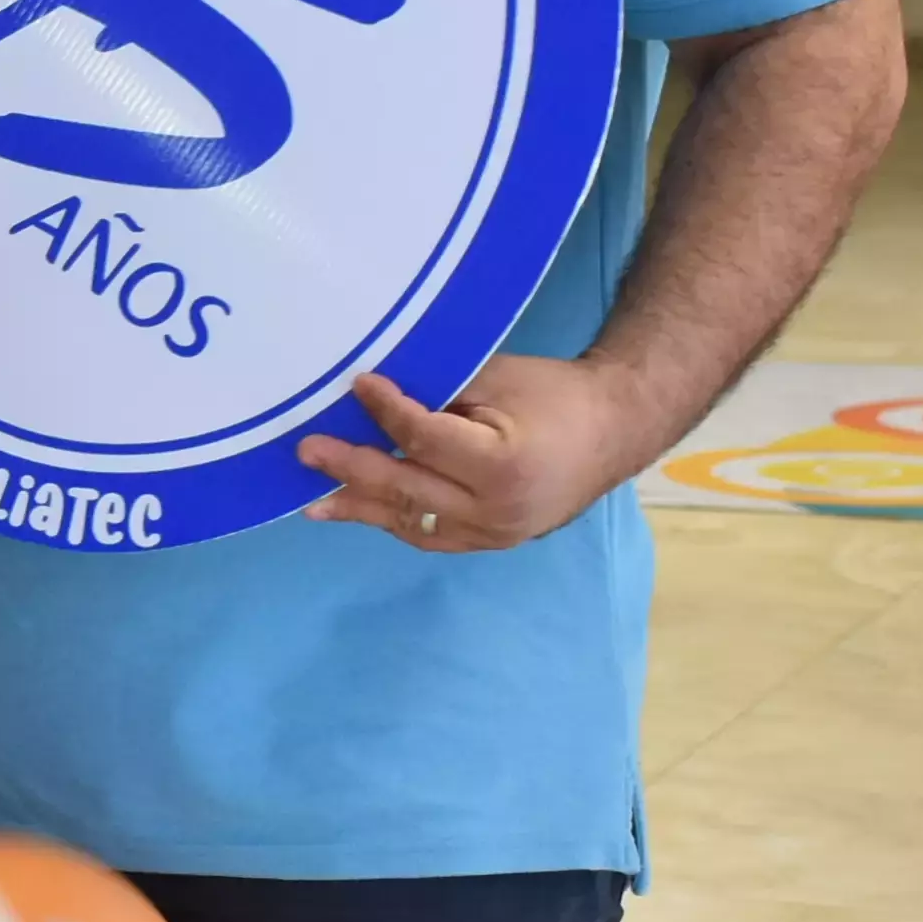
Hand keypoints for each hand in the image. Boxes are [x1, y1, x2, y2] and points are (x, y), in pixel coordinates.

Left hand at [298, 353, 654, 551]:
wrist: (615, 431)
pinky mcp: (494, 542)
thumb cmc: (557, 395)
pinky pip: (432, 535)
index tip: (357, 384)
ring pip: (413, 522)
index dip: (386, 411)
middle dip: (352, 469)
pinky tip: (362, 510)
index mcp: (502, 464)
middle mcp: (495, 510)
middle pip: (408, 489)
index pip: (424, 439)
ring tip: (314, 502)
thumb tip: (373, 392)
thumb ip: (439, 391)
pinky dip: (396, 520)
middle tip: (307, 453)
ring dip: (362, 509)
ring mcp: (494, 534)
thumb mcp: (499, 379)